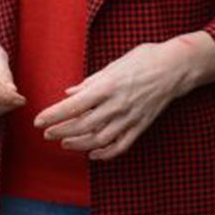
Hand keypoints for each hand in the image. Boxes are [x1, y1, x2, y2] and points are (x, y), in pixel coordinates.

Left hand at [35, 35, 214, 160]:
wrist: (175, 68)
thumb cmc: (143, 59)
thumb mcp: (113, 64)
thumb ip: (90, 82)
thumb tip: (69, 92)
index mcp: (108, 86)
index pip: (74, 105)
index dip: (54, 115)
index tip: (38, 121)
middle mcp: (117, 105)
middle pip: (83, 125)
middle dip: (61, 131)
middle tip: (46, 134)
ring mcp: (130, 118)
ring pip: (99, 139)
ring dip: (79, 144)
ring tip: (64, 143)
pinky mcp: (141, 126)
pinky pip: (121, 145)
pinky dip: (105, 154)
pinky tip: (93, 154)